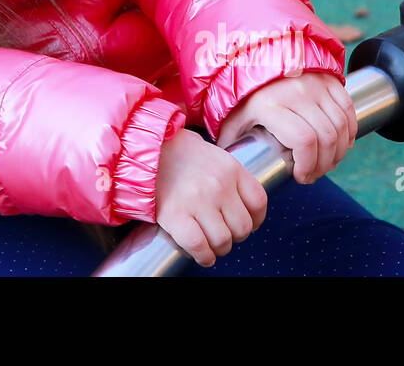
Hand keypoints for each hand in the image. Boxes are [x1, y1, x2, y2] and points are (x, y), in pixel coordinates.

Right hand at [154, 129, 267, 267]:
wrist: (145, 147)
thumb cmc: (178, 151)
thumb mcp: (213, 155)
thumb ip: (230, 178)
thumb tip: (243, 210)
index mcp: (230, 168)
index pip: (258, 203)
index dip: (256, 219)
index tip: (248, 223)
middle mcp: (218, 185)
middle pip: (243, 227)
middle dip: (234, 236)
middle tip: (222, 233)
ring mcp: (197, 200)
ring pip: (223, 241)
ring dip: (218, 248)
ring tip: (210, 243)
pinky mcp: (175, 214)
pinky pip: (199, 246)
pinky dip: (203, 256)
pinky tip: (201, 254)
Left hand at [212, 71, 356, 184]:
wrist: (256, 58)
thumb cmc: (243, 94)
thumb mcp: (233, 118)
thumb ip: (235, 144)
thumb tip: (237, 170)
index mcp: (270, 104)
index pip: (304, 140)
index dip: (308, 165)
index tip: (302, 177)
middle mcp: (296, 92)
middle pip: (325, 137)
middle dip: (324, 164)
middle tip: (314, 174)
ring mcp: (315, 83)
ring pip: (340, 126)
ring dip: (338, 151)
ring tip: (326, 162)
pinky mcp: (328, 79)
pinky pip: (348, 110)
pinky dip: (349, 132)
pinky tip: (339, 144)